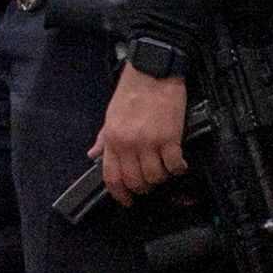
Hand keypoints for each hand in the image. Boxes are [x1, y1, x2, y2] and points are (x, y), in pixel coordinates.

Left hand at [93, 64, 190, 202]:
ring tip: (164, 171)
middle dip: (143, 188)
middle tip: (149, 184)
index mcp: (113, 139)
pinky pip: (174, 165)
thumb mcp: (111, 115)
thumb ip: (104, 139)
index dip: (119, 194)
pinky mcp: (170, 138)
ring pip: (155, 177)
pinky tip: (179, 165)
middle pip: (135, 181)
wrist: (152, 71)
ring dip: (161, 179)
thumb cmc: (131, 91)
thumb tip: (93, 155)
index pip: (112, 176)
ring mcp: (150, 142)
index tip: (126, 201)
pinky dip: (178, 169)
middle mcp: (129, 144)